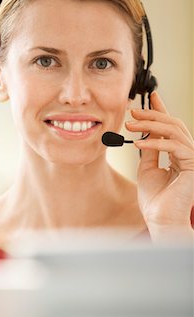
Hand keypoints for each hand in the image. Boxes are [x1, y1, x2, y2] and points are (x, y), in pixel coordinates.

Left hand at [126, 91, 193, 242]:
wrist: (160, 220)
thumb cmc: (154, 199)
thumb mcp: (147, 168)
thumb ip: (150, 149)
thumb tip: (144, 131)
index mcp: (179, 154)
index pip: (171, 128)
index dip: (162, 110)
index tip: (152, 97)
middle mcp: (188, 154)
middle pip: (174, 125)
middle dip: (153, 115)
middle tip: (133, 112)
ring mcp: (193, 159)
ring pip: (175, 131)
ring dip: (150, 125)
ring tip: (130, 125)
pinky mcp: (193, 165)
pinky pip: (174, 146)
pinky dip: (155, 142)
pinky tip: (138, 142)